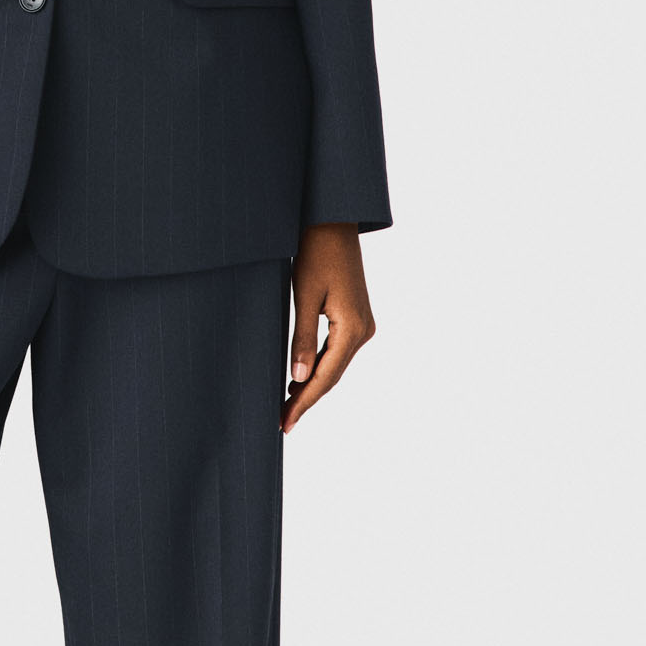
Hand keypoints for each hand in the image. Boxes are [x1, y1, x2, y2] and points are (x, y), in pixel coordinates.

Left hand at [281, 221, 375, 432]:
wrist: (333, 223)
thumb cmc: (316, 253)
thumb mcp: (304, 296)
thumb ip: (302, 338)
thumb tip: (297, 378)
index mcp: (352, 329)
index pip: (324, 377)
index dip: (303, 401)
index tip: (284, 422)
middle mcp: (364, 331)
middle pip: (332, 375)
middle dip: (306, 398)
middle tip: (281, 420)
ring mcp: (363, 325)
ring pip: (335, 365)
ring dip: (312, 384)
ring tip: (286, 404)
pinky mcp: (357, 318)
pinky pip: (337, 351)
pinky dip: (319, 366)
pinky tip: (301, 376)